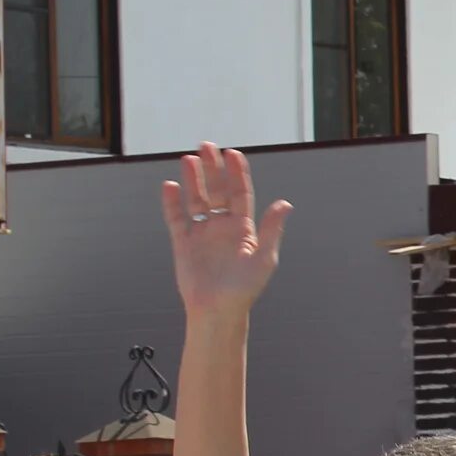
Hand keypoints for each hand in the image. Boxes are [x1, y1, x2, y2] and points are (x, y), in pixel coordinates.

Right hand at [160, 143, 290, 317]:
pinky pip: (176, 218)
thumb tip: (285, 204)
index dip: (237, 173)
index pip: (240, 193)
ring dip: (193, 179)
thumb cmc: (245, 288)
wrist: (218, 310)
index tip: (233, 153)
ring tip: (189, 159)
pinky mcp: (183, 242)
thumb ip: (271, 229)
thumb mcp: (264, 257)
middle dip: (213, 168)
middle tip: (206, 146)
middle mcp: (223, 226)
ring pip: (196, 199)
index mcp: (244, 228)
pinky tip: (170, 186)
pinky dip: (172, 202)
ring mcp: (202, 232)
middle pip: (217, 190)